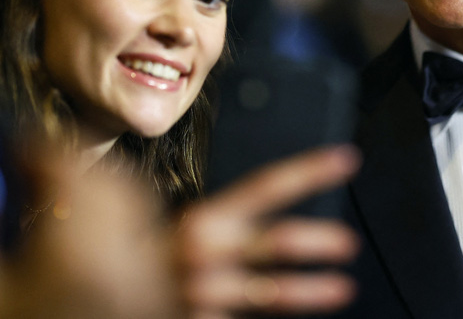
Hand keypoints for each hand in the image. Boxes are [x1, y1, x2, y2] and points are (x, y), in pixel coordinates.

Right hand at [0, 150, 183, 318]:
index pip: (73, 169)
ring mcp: (148, 289)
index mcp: (80, 253)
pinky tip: (84, 249)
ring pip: (141, 214)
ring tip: (61, 203)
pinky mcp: (154, 309)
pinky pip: (148, 248)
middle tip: (39, 168)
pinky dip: (119, 229)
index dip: (41, 148)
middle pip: (118, 184)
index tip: (15, 148)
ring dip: (104, 193)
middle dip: (79, 165)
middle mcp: (129, 264)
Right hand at [173, 145, 360, 318]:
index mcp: (206, 218)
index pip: (266, 186)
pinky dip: (277, 318)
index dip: (309, 171)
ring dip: (312, 292)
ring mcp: (205, 291)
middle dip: (319, 241)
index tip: (345, 160)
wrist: (114, 290)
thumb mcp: (189, 221)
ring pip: (271, 292)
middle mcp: (207, 252)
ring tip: (343, 288)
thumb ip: (228, 214)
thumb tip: (278, 196)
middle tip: (348, 242)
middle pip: (276, 241)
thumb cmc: (163, 253)